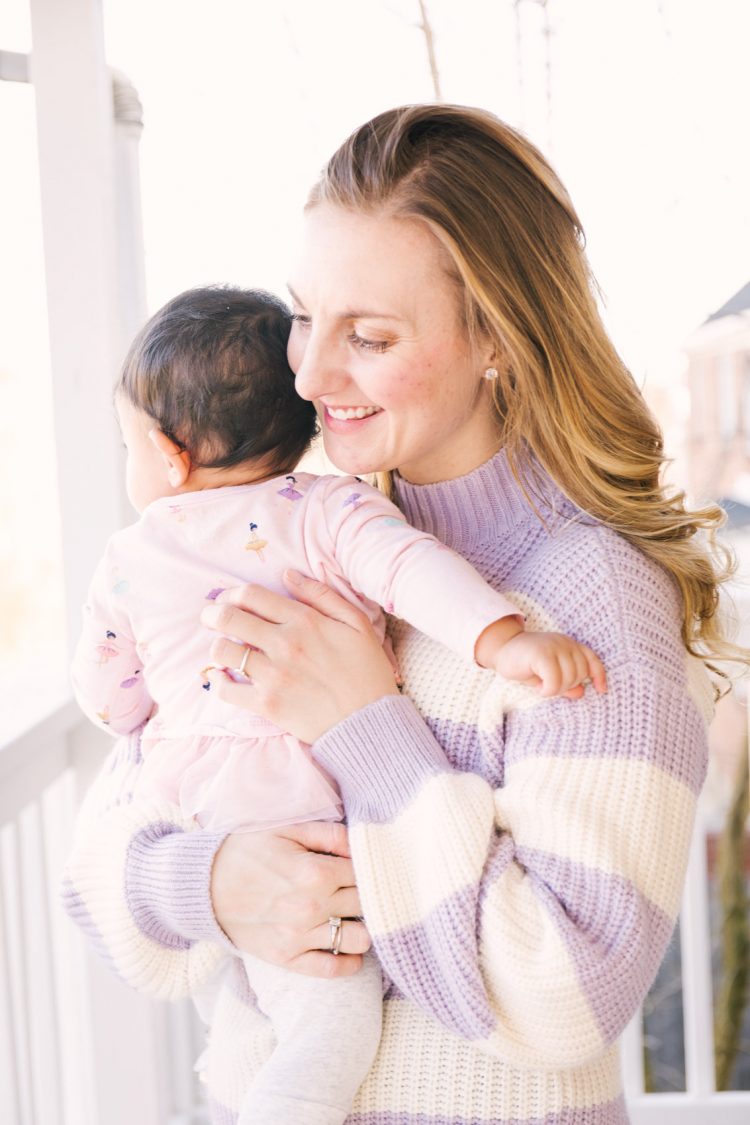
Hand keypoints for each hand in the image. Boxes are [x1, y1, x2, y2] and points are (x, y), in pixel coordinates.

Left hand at [200, 569, 399, 742]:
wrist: (369, 722)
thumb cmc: (367, 671)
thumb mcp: (357, 624)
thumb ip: (322, 595)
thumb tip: (288, 575)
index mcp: (304, 621)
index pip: (252, 596)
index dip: (232, 593)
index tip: (227, 599)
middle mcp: (284, 645)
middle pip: (229, 619)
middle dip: (212, 614)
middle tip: (210, 618)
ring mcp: (273, 676)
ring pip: (222, 651)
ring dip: (217, 646)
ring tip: (223, 649)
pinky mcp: (266, 705)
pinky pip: (226, 689)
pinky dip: (218, 681)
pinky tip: (221, 677)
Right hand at [211, 820, 370, 977]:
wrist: (204, 886)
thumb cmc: (247, 851)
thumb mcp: (286, 829)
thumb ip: (329, 834)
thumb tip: (362, 844)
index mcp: (314, 872)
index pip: (366, 874)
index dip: (369, 868)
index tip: (367, 867)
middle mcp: (311, 908)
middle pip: (367, 905)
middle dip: (369, 895)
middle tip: (360, 888)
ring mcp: (299, 937)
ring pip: (359, 939)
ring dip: (363, 927)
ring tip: (353, 914)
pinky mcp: (287, 959)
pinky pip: (333, 969)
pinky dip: (350, 961)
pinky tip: (349, 946)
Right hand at [493, 630, 606, 699]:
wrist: (501, 650)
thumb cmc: (526, 664)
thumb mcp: (548, 675)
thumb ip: (565, 682)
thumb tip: (581, 692)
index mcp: (569, 645)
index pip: (592, 659)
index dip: (599, 675)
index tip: (601, 690)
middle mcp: (564, 643)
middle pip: (579, 673)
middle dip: (566, 686)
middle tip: (549, 687)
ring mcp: (553, 646)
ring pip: (568, 678)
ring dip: (555, 689)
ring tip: (542, 687)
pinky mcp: (541, 653)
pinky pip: (554, 680)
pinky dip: (547, 690)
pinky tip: (537, 688)